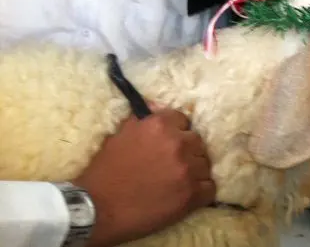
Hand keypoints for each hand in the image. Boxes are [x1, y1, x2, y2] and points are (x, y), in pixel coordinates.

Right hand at [75, 109, 215, 246]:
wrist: (96, 208)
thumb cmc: (105, 171)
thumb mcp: (122, 134)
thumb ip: (145, 119)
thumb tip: (158, 106)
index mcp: (160, 125)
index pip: (184, 121)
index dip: (176, 133)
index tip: (168, 145)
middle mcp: (178, 143)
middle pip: (197, 142)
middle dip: (187, 152)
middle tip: (172, 165)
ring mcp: (187, 169)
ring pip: (205, 164)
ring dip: (194, 172)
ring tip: (177, 182)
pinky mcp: (191, 194)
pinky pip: (210, 188)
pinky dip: (201, 192)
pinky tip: (186, 195)